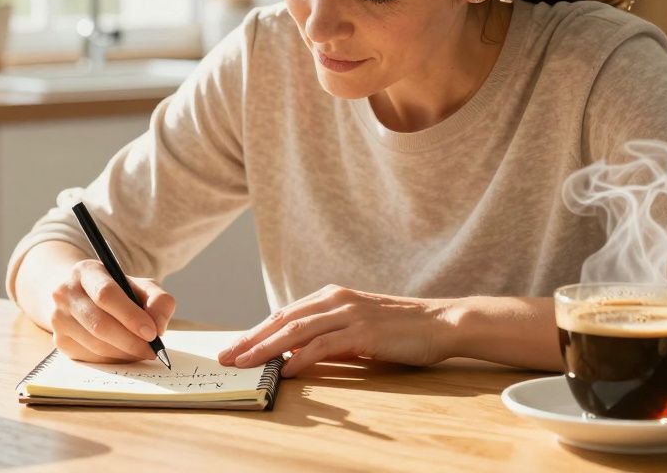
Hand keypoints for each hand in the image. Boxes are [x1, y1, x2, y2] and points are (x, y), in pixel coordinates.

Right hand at [49, 259, 175, 363]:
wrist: (83, 296)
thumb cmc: (119, 292)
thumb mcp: (142, 287)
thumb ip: (159, 301)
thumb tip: (158, 327)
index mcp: (86, 271)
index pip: (105, 294)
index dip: (130, 316)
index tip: (152, 333)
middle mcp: (65, 293)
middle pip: (99, 324)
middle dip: (131, 341)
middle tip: (152, 350)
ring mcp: (59, 318)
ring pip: (95, 344)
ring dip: (124, 353)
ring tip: (142, 351)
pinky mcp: (60, 341)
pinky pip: (91, 357)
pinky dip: (113, 359)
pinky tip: (125, 353)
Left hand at [217, 284, 457, 376]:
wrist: (440, 323)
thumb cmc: (399, 330)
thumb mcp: (356, 331)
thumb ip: (327, 339)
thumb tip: (295, 355)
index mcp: (330, 297)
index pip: (284, 314)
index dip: (256, 331)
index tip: (234, 347)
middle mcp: (334, 299)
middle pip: (282, 319)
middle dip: (250, 338)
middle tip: (226, 356)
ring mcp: (348, 313)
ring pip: (296, 330)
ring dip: (266, 348)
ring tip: (244, 363)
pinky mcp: (362, 330)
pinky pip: (323, 345)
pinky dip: (300, 357)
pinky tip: (285, 370)